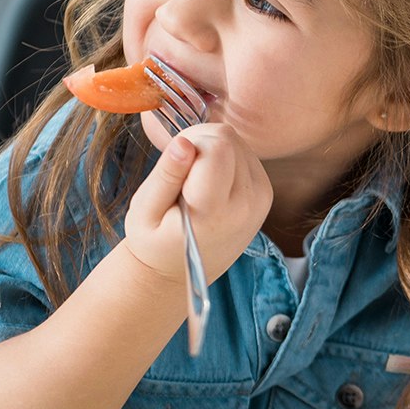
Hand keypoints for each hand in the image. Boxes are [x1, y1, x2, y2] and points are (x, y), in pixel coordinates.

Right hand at [124, 123, 272, 282]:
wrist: (179, 270)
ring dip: (211, 150)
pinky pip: (245, 153)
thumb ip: (166, 175)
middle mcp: (247, 205)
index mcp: (215, 212)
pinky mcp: (265, 193)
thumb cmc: (154, 241)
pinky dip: (223, 158)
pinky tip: (208, 182)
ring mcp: (261, 199)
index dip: (191, 143)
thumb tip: (184, 142)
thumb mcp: (144, 211)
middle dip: (200, 143)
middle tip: (181, 173)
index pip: (218, 147)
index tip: (175, 166)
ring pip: (237, 142)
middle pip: (228, 139)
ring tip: (193, 181)